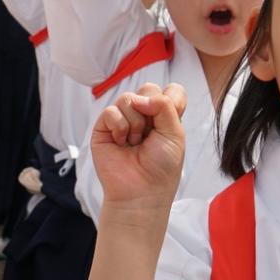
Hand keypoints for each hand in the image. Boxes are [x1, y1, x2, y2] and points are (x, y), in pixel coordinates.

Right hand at [90, 82, 187, 213]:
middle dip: (152, 111)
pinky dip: (119, 128)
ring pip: (128, 98)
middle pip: (147, 88)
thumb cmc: (161, 168)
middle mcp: (143, 115)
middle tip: (150, 134)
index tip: (171, 120)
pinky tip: (122, 144)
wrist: (142, 191)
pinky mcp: (104, 128)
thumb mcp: (175, 134)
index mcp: (164, 116)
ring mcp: (123, 120)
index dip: (172, 100)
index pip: (170, 90)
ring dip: (135, 124)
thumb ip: (165, 106)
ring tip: (135, 143)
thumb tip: (140, 98)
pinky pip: (111, 112)